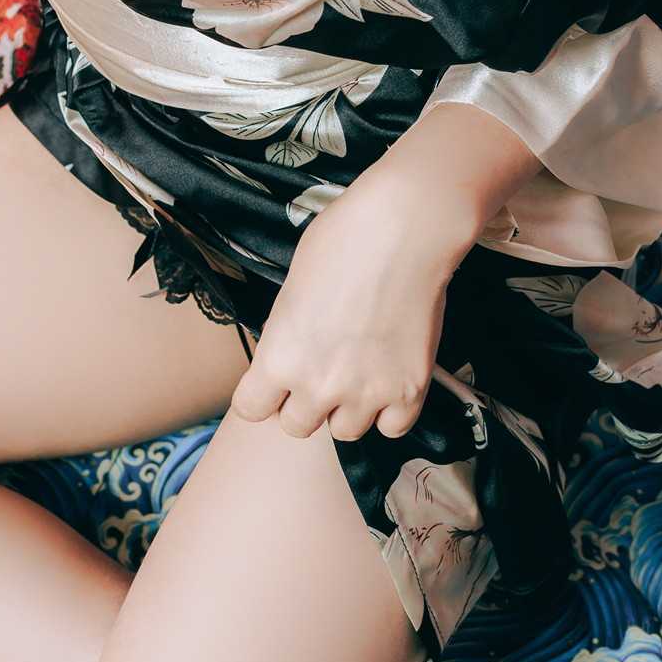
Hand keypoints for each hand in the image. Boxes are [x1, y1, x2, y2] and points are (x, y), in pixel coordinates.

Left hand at [229, 169, 462, 441]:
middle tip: (322, 369)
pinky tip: (389, 378)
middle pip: (297, 426)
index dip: (262, 394)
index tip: (273, 383)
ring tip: (359, 370)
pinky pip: (392, 428)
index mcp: (280, 358)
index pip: (251, 409)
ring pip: (345, 431)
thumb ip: (286, 336)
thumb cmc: (341, 241)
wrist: (404, 230)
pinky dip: (390, 409)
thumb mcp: (291, 290)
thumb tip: (292, 356)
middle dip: (304, 402)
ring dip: (348, 408)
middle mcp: (318, 385)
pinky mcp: (410, 391)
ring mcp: (367, 392)